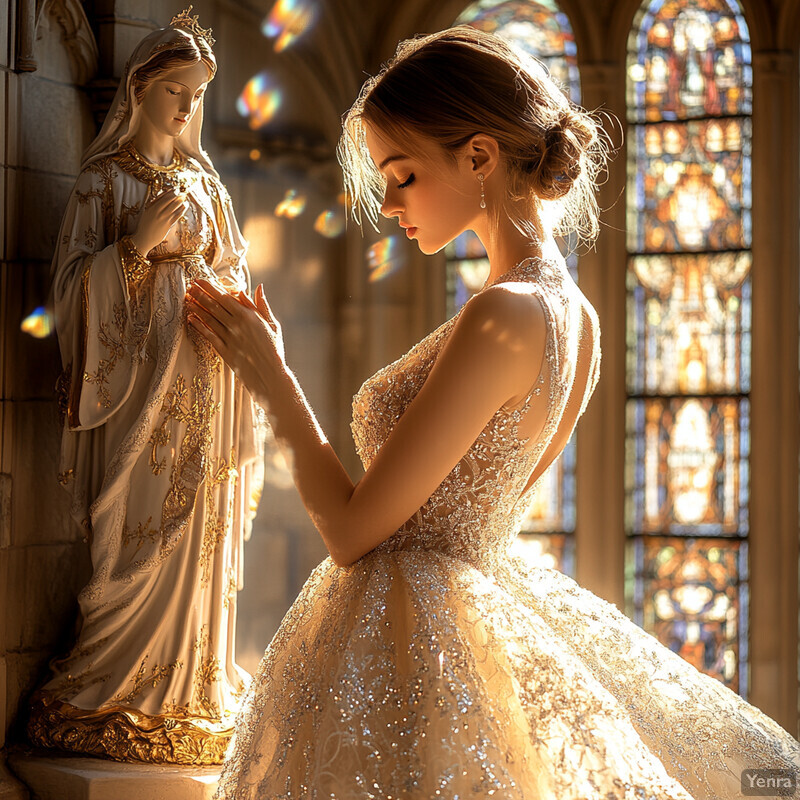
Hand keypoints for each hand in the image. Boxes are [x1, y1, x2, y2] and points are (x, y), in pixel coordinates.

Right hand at [130, 188, 187, 254]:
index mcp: (152, 207)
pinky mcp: (169, 225)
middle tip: (183, 193)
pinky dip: (182, 210)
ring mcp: (165, 219)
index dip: (172, 192)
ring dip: (182, 202)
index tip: (176, 189)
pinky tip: (184, 207)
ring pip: (176, 208)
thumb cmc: (145, 225)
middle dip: (179, 196)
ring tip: (185, 200)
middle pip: (171, 201)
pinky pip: (177, 216)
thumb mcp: (147, 212)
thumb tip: (162, 197)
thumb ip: (154, 205)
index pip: (165, 197)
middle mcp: (159, 212)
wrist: (145, 238)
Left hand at [185, 280, 284, 396]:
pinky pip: (208, 335)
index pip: (225, 297)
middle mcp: (236, 325)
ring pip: (209, 319)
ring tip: (187, 298)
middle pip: (214, 305)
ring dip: (196, 307)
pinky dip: (199, 326)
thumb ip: (262, 305)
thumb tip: (259, 287)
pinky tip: (190, 319)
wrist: (270, 375)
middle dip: (200, 294)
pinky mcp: (224, 351)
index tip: (200, 280)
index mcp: (249, 316)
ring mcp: (229, 338)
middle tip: (190, 285)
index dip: (211, 287)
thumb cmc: (273, 349)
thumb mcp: (272, 325)